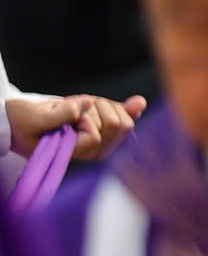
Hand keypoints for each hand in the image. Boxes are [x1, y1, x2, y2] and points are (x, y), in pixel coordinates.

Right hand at [6, 93, 145, 161]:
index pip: (96, 135)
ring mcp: (103, 141)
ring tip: (79, 109)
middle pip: (118, 125)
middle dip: (97, 109)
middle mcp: (94, 151)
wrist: (22, 121)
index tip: (65, 118)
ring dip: (102, 105)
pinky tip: (136, 103)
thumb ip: (64, 112)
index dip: (83, 119)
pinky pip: (129, 115)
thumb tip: (90, 102)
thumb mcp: (35, 116)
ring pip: (123, 117)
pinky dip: (131, 107)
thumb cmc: (24, 122)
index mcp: (76, 153)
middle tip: (73, 110)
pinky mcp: (108, 129)